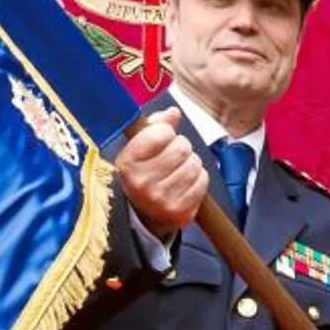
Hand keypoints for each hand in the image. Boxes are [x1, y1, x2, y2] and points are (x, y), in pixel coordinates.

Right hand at [115, 109, 205, 238]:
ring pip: (194, 163)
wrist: (142, 215)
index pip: (161, 133)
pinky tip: (185, 183)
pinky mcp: (181, 211)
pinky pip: (202, 181)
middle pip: (182, 147)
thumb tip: (174, 113)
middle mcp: (142, 183)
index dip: (165, 132)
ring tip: (178, 170)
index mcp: (128, 163)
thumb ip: (155, 125)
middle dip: (180, 147)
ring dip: (190, 163)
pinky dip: (198, 179)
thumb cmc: (142, 175)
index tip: (161, 139)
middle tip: (172, 156)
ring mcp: (162, 200)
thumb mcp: (137, 149)